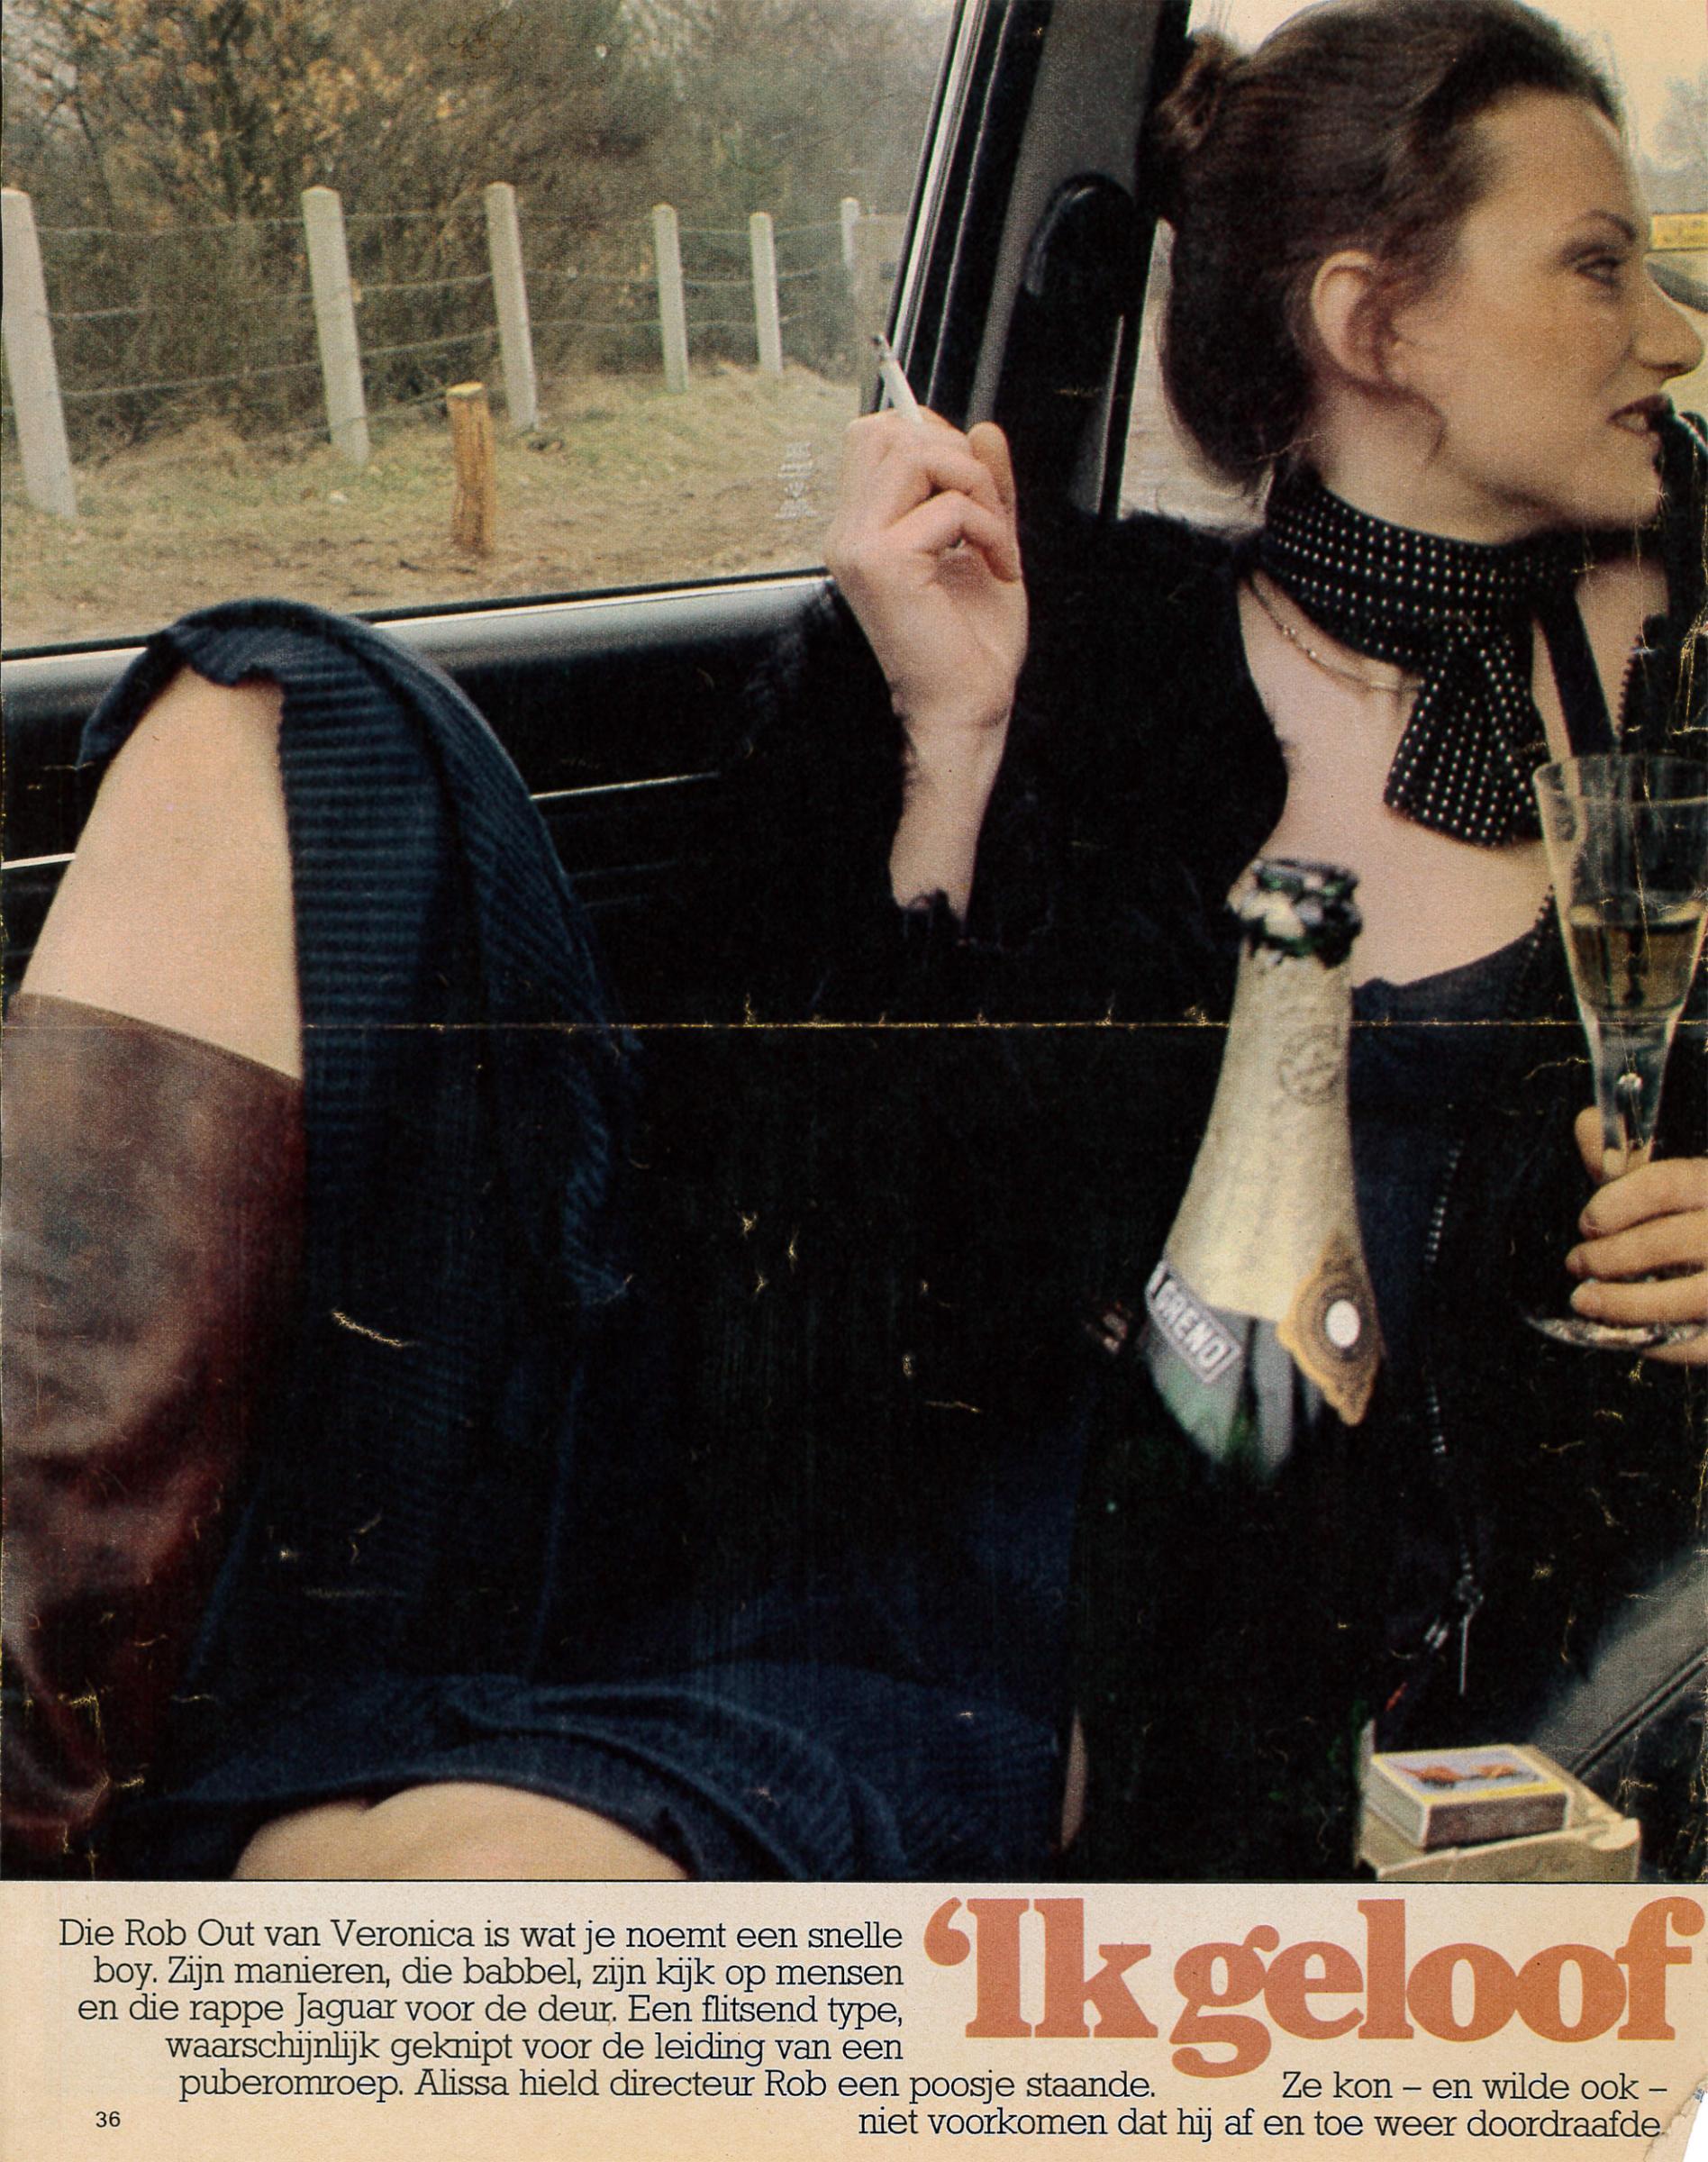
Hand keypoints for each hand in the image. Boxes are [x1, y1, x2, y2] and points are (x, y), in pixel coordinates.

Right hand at [826, 409, 1027, 757]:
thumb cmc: (970, 645)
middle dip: (957, 457)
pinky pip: (950, 506)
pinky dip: (991, 531)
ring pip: (916, 454)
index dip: (934, 438)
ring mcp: (858, 546)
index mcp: (861, 529)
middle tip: (986, 513)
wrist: (964, 707)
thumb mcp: (986, 542)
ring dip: (977, 488)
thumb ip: (984, 484)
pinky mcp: (882, 562)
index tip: (973, 485)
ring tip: (994, 540)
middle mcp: (848, 534)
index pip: (876, 435)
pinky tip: (997, 568)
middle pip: (890, 432)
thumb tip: (985, 429)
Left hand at [1565, 1108, 1707, 1362]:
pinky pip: (1698, 1345)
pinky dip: (1659, 1345)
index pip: (1666, 1183)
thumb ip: (1629, 1159)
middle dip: (1607, 1256)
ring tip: (1583, 1300)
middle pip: (1665, 1241)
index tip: (1587, 1222)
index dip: (1617, 1202)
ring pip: (1683, 1298)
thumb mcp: (1678, 1183)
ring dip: (1621, 1303)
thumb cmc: (1704, 1221)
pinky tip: (1631, 1337)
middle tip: (1576, 1263)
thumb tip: (1586, 1122)